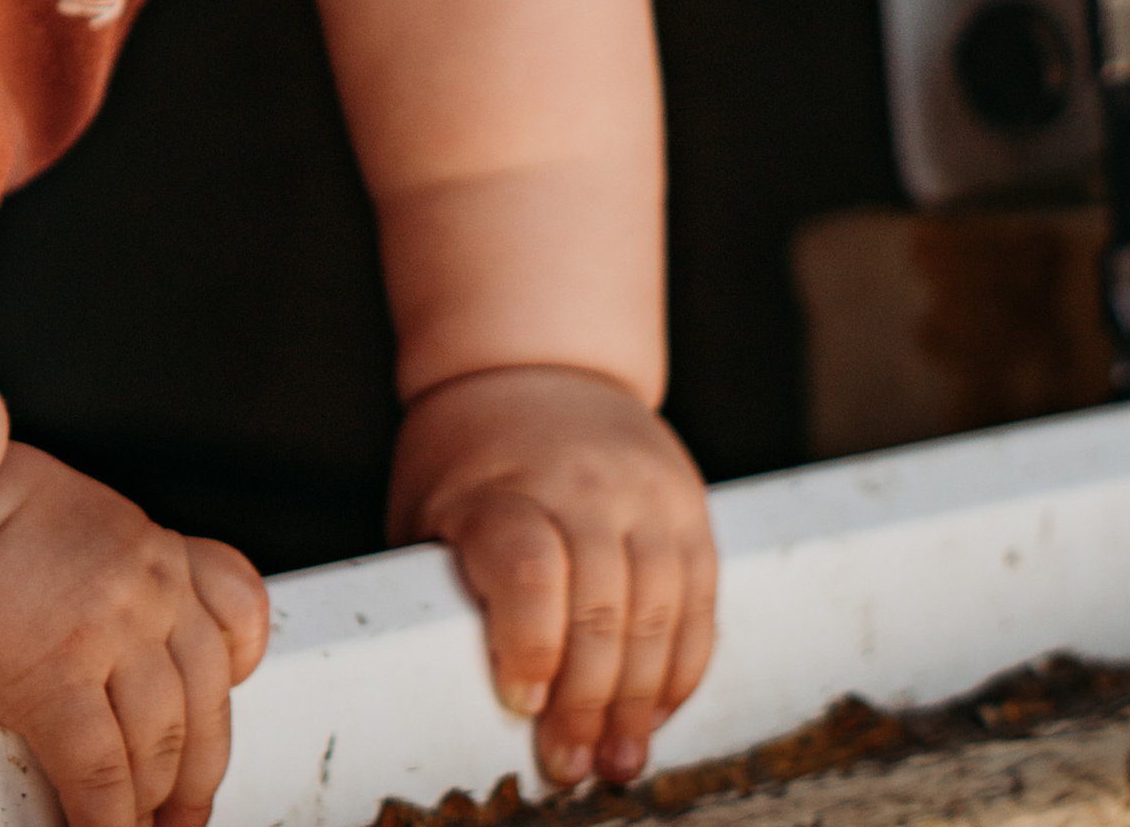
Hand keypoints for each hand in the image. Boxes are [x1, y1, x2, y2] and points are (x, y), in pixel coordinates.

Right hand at [0, 443, 268, 826]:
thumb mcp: (80, 517)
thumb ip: (115, 573)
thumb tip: (114, 648)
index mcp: (157, 548)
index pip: (238, 620)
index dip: (233, 693)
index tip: (212, 731)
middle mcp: (151, 586)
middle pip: (207, 701)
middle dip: (198, 775)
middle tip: (184, 816)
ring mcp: (110, 631)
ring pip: (161, 747)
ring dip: (151, 804)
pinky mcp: (55, 677)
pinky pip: (102, 775)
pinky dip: (107, 822)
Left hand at [390, 364, 715, 789]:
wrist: (538, 362)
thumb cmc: (468, 459)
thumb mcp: (430, 510)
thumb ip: (447, 590)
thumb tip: (445, 698)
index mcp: (503, 486)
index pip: (528, 566)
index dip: (530, 643)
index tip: (522, 702)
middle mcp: (581, 484)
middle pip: (599, 605)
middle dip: (587, 701)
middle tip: (570, 767)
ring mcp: (644, 491)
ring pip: (659, 610)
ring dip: (641, 700)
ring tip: (619, 760)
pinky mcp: (687, 504)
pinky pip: (700, 599)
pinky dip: (682, 665)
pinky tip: (658, 712)